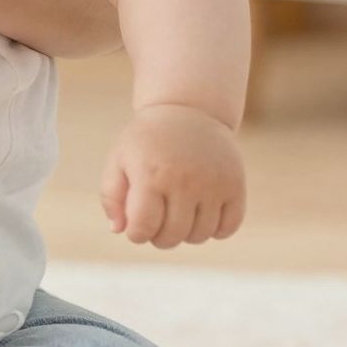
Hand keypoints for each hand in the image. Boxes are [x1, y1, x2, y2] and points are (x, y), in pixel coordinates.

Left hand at [101, 103, 245, 247]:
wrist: (189, 109)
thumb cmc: (148, 141)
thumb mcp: (119, 159)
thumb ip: (111, 196)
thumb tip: (119, 230)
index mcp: (150, 174)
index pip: (143, 228)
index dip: (136, 234)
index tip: (136, 225)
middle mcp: (184, 180)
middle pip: (172, 236)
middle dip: (160, 237)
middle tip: (158, 221)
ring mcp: (213, 183)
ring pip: (200, 236)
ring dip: (186, 233)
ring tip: (178, 213)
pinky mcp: (235, 184)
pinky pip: (228, 228)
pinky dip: (216, 230)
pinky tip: (203, 213)